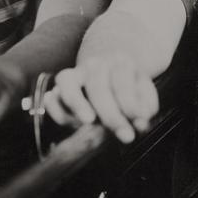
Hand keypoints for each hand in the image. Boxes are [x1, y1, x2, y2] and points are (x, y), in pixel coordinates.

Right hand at [43, 54, 158, 143]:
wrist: (108, 69)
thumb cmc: (128, 86)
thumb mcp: (143, 91)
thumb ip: (145, 107)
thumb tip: (141, 123)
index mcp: (119, 62)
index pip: (123, 82)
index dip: (131, 105)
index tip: (138, 124)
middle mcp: (94, 64)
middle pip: (98, 88)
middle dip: (112, 116)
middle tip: (125, 136)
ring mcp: (75, 73)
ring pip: (68, 84)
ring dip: (77, 104)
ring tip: (89, 121)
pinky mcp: (60, 89)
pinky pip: (52, 98)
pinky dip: (56, 110)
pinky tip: (69, 123)